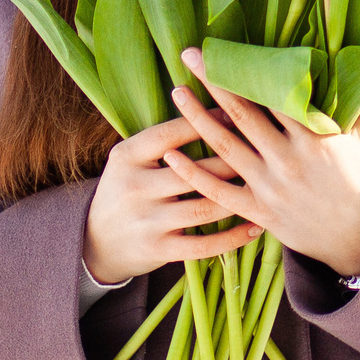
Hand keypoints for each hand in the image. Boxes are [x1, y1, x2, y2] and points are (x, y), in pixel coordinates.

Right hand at [82, 115, 261, 286]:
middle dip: (231, 162)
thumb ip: (163, 141)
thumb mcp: (130, 159)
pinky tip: (255, 227)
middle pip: (193, 172)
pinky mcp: (158, 250)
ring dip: (237, 199)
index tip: (235, 114)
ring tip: (264, 187)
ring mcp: (146, 222)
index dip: (204, 122)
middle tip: (262, 152)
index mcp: (126, 156)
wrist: (95, 242)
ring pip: (203, 210)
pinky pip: (203, 245)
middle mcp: (134, 188)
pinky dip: (232, 238)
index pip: (169, 134)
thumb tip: (215, 109)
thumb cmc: (125, 190)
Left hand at [165, 46, 359, 278]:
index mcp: (316, 137)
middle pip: (242, 113)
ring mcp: (271, 187)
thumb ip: (356, 100)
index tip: (226, 48)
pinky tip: (171, 156)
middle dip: (214, 81)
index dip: (248, 69)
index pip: (274, 95)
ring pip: (225, 147)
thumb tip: (354, 62)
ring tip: (177, 92)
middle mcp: (288, 160)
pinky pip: (218, 192)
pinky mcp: (260, 212)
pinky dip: (193, 174)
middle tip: (189, 55)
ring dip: (196, 118)